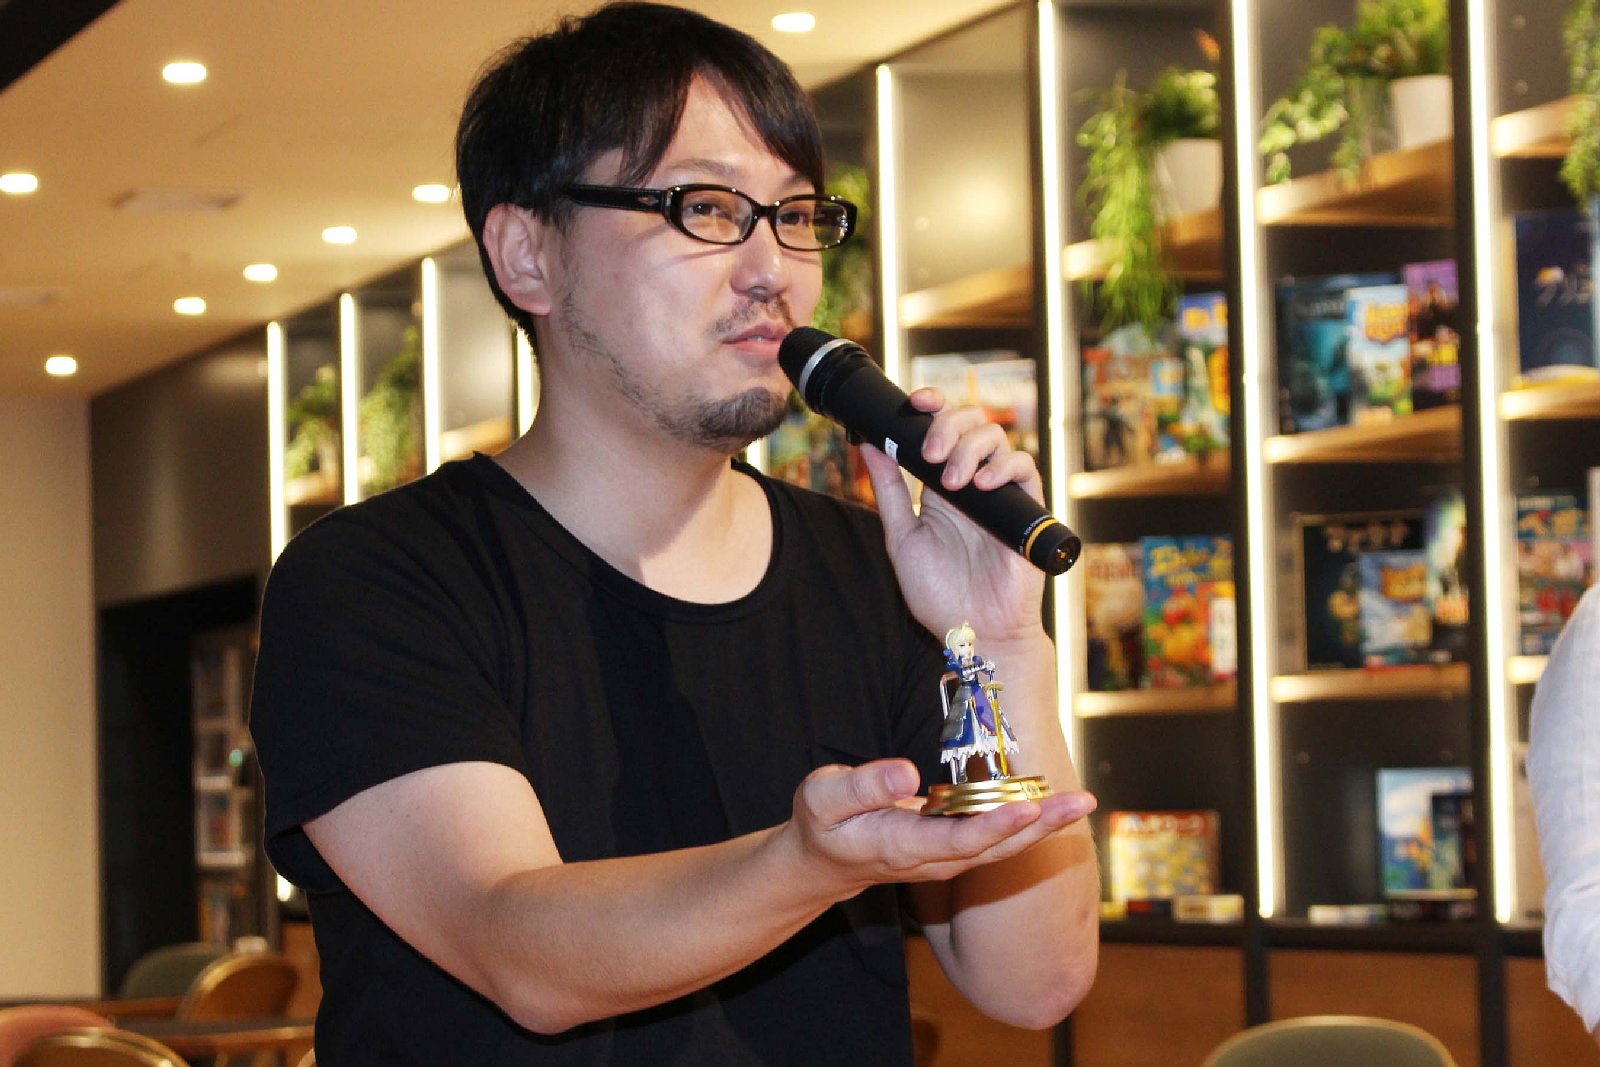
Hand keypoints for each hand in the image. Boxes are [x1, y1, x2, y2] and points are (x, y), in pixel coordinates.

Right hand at [779, 759, 1095, 900]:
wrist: (825, 863)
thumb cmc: (823, 824)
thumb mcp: (824, 798)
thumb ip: (864, 786)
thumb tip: (908, 773)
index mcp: (904, 846)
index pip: (959, 841)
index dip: (995, 826)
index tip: (1028, 808)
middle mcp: (936, 858)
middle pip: (998, 848)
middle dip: (1042, 826)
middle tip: (1082, 802)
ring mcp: (949, 856)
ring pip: (1005, 845)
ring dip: (1045, 824)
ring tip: (1082, 801)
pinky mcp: (956, 845)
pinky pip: (999, 837)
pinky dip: (1029, 820)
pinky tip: (1054, 800)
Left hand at [859, 387, 1047, 641]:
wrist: (974, 631)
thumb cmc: (938, 593)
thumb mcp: (902, 537)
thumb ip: (888, 491)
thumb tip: (869, 443)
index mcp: (939, 485)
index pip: (941, 428)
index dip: (933, 405)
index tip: (916, 403)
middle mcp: (971, 481)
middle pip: (970, 422)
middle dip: (949, 426)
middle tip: (932, 455)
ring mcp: (1000, 492)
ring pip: (996, 437)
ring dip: (970, 448)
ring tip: (954, 483)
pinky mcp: (1027, 508)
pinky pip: (1024, 467)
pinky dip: (1002, 466)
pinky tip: (981, 485)